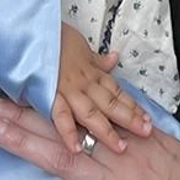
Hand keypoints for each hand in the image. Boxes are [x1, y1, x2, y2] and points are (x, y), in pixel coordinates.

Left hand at [0, 97, 179, 179]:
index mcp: (141, 140)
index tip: (27, 86)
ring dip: (25, 144)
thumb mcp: (178, 159)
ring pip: (65, 159)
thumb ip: (147, 141)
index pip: (90, 112)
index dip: (56, 99)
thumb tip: (124, 124)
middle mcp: (127, 159)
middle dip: (27, 114)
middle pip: (69, 128)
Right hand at [53, 23, 150, 153]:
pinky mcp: (49, 95)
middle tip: (146, 133)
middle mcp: (83, 83)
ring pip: (91, 112)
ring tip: (120, 147)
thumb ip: (96, 60)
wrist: (31, 31)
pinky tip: (76, 148)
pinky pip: (60, 116)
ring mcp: (67, 89)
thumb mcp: (80, 46)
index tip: (148, 118)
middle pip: (110, 103)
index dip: (133, 105)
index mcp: (91, 72)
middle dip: (129, 119)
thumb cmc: (54, 38)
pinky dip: (68, 132)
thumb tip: (114, 59)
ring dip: (106, 130)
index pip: (116, 91)